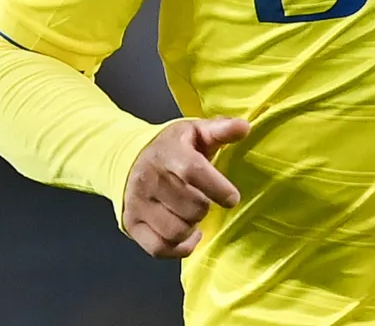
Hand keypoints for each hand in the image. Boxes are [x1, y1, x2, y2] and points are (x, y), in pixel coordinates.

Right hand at [121, 116, 249, 257]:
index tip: (231, 197)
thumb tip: (245, 127)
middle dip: (205, 208)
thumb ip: (221, 129)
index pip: (194, 172)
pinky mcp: (132, 223)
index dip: (218, 189)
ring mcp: (138, 203)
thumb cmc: (171, 148)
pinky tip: (187, 234)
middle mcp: (150, 179)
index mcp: (169, 153)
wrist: (129, 159)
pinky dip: (179, 248)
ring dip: (192, 228)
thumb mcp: (195, 132)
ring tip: (193, 215)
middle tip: (204, 200)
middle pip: (191, 208)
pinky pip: (159, 248)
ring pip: (176, 231)